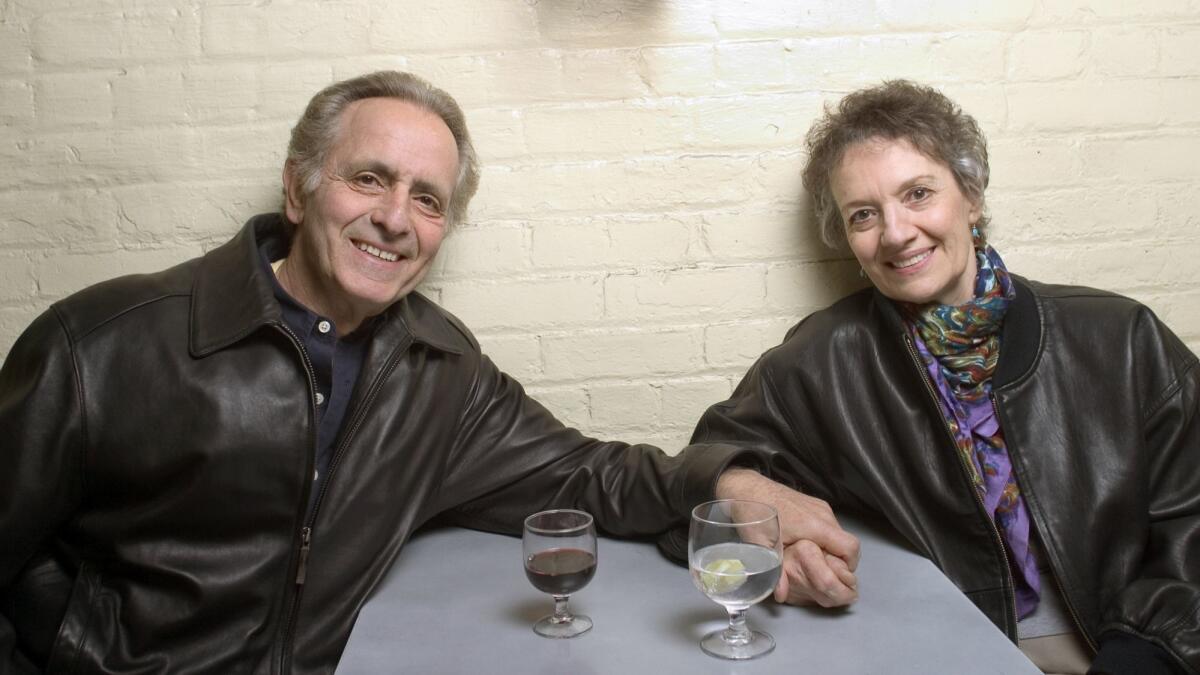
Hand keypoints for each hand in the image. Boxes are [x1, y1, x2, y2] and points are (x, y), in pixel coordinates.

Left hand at [715, 468, 859, 606]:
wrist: (746, 486)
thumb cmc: (754, 514)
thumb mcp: (763, 547)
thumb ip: (777, 572)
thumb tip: (782, 595)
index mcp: (816, 525)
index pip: (850, 547)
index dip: (848, 565)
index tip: (835, 576)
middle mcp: (822, 514)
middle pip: (846, 541)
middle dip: (838, 560)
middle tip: (820, 571)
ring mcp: (819, 507)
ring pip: (837, 533)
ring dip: (829, 548)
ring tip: (809, 559)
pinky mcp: (813, 503)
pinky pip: (827, 524)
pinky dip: (822, 537)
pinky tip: (803, 544)